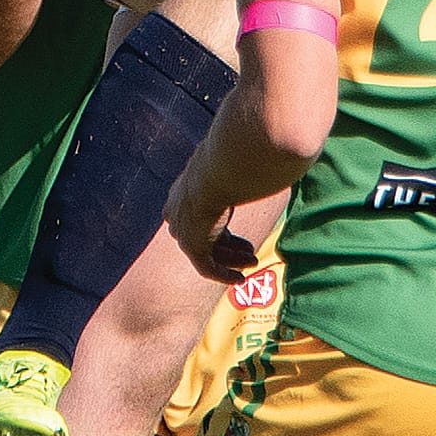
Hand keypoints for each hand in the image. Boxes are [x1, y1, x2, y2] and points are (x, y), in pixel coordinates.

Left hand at [166, 162, 260, 285]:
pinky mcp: (191, 246)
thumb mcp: (231, 164)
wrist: (221, 171)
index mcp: (184, 192)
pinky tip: (240, 279)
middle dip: (230, 246)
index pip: (202, 216)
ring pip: (209, 252)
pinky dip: (224, 275)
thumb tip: (257, 155)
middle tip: (251, 250)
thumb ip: (237, 169)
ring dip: (232, 260)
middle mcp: (178, 213)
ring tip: (253, 262)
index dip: (223, 228)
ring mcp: (182, 231)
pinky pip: (208, 268)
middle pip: (206, 236)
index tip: (242, 233)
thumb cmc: (232, 161)